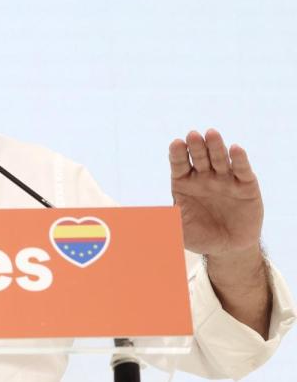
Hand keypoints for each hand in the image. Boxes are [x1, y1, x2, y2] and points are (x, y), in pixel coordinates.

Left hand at [169, 129, 262, 257]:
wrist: (228, 247)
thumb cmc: (199, 236)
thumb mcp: (178, 230)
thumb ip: (162, 222)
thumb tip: (136, 220)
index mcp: (184, 183)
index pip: (179, 164)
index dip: (177, 153)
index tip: (176, 143)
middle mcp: (204, 177)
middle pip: (199, 158)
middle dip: (196, 147)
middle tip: (192, 135)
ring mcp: (225, 179)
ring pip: (219, 159)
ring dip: (216, 146)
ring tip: (211, 133)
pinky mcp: (246, 185)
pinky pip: (242, 170)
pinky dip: (240, 160)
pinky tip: (236, 149)